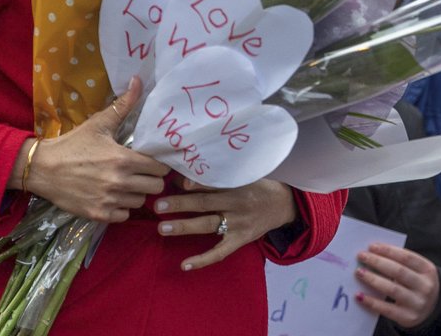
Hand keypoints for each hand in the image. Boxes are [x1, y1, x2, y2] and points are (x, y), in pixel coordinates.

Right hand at [23, 77, 169, 221]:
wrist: (43, 169)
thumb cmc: (73, 144)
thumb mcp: (98, 124)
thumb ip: (123, 105)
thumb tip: (138, 81)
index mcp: (123, 159)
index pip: (159, 168)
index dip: (158, 164)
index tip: (151, 161)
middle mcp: (119, 182)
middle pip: (155, 188)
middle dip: (151, 179)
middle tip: (140, 173)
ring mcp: (109, 200)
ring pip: (140, 202)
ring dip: (136, 193)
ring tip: (124, 183)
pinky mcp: (99, 214)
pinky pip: (124, 216)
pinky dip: (121, 208)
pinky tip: (113, 196)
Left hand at [153, 177, 296, 270]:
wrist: (283, 204)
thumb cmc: (257, 185)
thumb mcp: (243, 175)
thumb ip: (218, 177)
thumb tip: (184, 178)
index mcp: (236, 184)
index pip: (212, 183)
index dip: (194, 183)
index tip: (176, 182)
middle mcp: (236, 204)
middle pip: (204, 204)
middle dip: (180, 204)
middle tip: (157, 205)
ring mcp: (238, 224)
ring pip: (207, 225)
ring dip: (184, 226)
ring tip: (162, 228)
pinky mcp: (240, 240)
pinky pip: (219, 253)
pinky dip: (202, 260)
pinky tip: (184, 265)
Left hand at [354, 243, 440, 328]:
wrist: (432, 311)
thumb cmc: (417, 284)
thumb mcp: (417, 271)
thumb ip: (400, 262)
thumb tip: (372, 253)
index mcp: (428, 270)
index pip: (406, 257)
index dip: (388, 250)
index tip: (371, 246)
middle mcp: (425, 287)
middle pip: (398, 271)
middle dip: (377, 262)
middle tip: (361, 256)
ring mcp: (417, 303)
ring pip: (392, 289)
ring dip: (373, 279)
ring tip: (359, 272)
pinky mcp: (408, 318)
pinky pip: (387, 309)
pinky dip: (371, 302)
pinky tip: (359, 295)